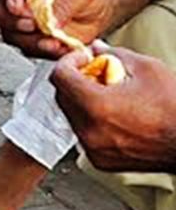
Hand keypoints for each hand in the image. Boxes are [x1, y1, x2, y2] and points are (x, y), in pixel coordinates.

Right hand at [0, 0, 152, 57]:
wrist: (99, 10)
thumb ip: (64, 4)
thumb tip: (50, 22)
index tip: (17, 6)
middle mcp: (14, 0)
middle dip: (7, 21)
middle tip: (31, 25)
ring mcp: (18, 23)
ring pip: (7, 33)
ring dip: (28, 40)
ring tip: (53, 40)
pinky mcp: (29, 41)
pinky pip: (27, 49)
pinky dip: (42, 51)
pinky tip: (59, 47)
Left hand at [54, 45, 175, 171]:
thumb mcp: (148, 69)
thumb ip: (115, 55)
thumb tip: (97, 49)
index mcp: (97, 106)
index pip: (60, 77)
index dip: (69, 61)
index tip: (81, 58)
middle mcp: (90, 131)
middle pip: (62, 97)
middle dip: (75, 80)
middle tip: (95, 73)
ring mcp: (94, 149)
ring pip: (72, 117)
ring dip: (82, 102)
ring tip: (109, 95)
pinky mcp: (101, 160)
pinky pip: (84, 135)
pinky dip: (92, 122)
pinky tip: (114, 115)